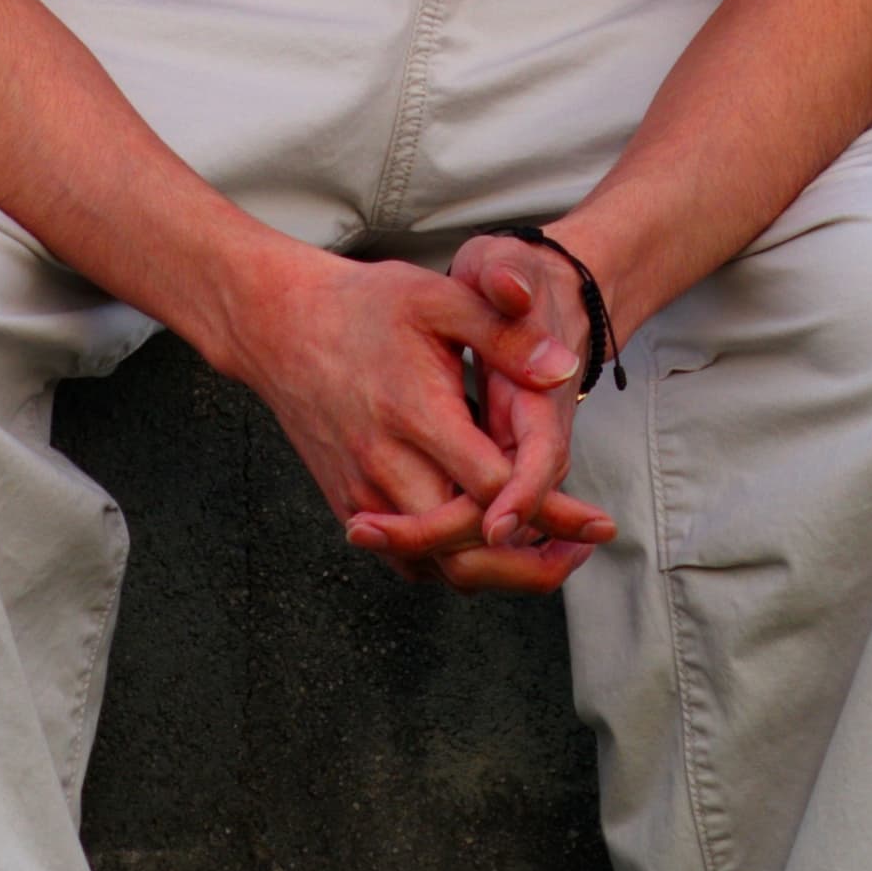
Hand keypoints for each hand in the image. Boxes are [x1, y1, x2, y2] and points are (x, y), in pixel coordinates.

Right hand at [225, 240, 612, 594]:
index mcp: (415, 412)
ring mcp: (361, 492)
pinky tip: (490, 549)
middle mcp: (384, 464)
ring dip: (497, 572)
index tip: (593, 518)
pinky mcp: (348, 504)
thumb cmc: (365, 306)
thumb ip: (503, 334)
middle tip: (584, 549)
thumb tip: (562, 373)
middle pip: (466, 544)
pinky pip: (405, 560)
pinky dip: (450, 564)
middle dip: (533, 559)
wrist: (279, 326)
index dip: (545, 508)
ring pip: (436, 564)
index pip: (490, 487)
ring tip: (553, 560)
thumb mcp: (438, 298)